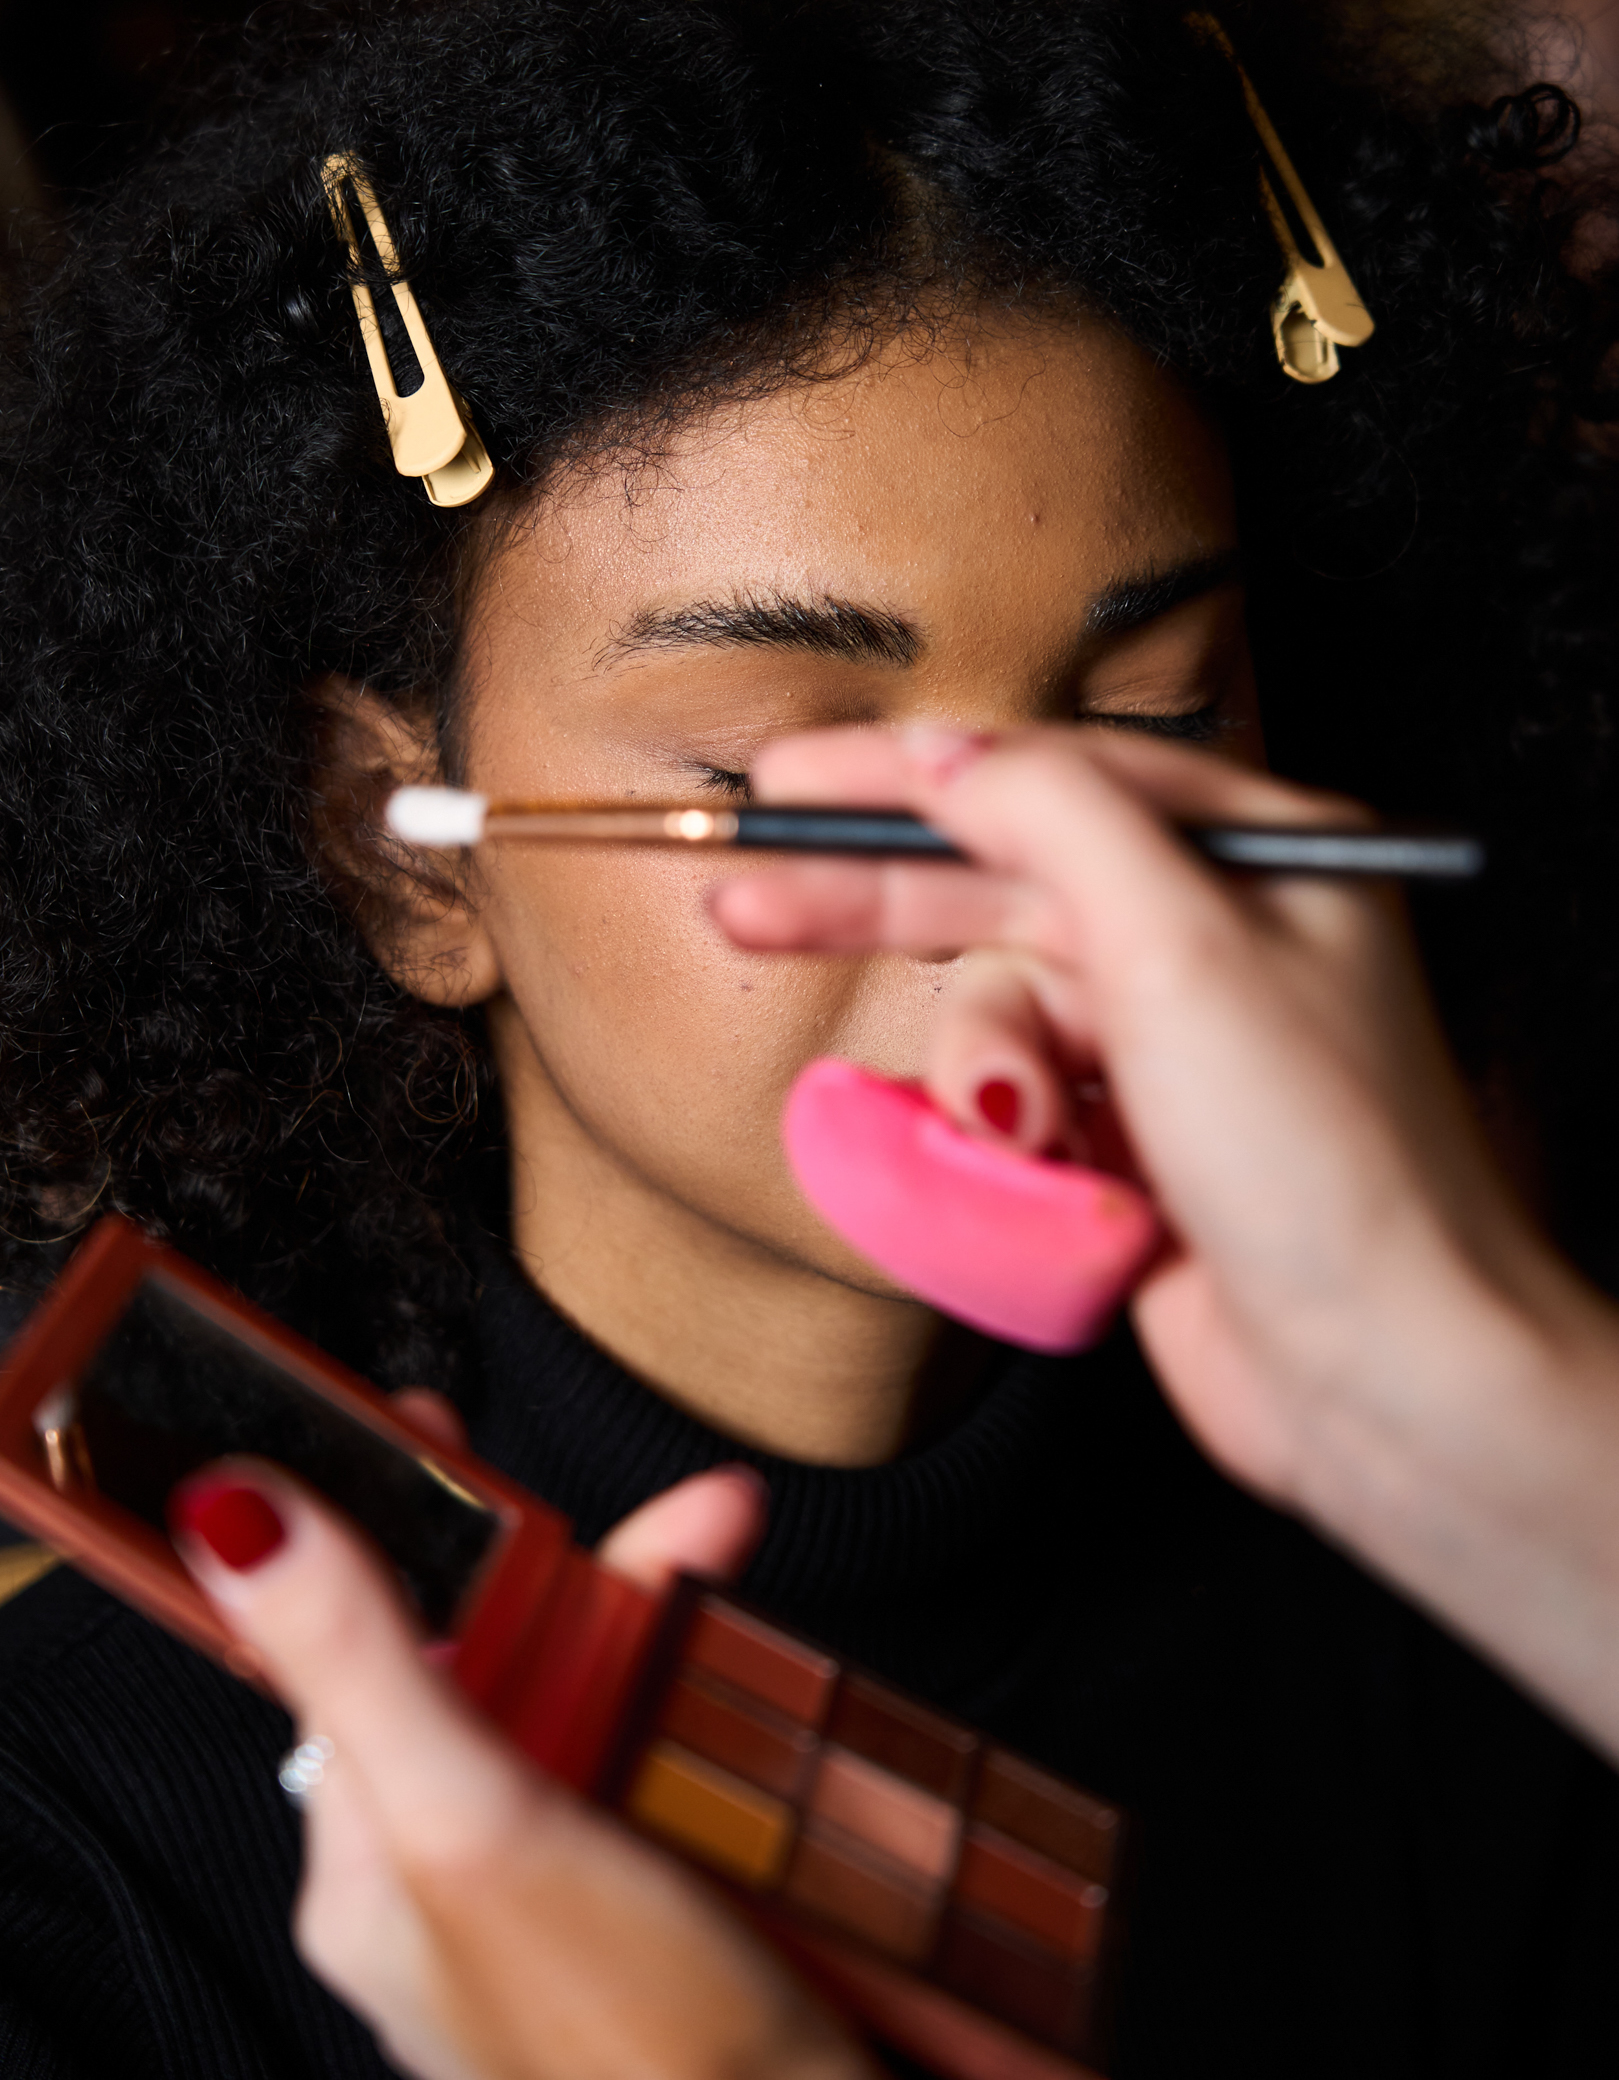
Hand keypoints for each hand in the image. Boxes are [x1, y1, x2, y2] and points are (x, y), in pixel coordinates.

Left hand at [176, 1457, 872, 2079]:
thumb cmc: (635, 2047)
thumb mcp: (478, 1822)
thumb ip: (361, 1660)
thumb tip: (230, 1511)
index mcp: (370, 1871)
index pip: (346, 1653)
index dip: (380, 1530)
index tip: (425, 1422)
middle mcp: (452, 1890)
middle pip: (490, 1668)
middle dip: (576, 1564)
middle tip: (662, 1503)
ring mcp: (563, 1908)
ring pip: (589, 1705)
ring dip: (660, 1612)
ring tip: (725, 1541)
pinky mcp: (667, 1923)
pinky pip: (666, 1768)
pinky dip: (711, 1699)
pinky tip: (758, 1674)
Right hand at [708, 723, 1618, 1757]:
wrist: (1382, 1378)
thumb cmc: (1324, 1157)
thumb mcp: (1182, 945)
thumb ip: (1054, 819)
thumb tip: (942, 752)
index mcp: (1256, 856)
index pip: (1049, 776)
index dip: (907, 773)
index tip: (788, 782)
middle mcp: (1214, 938)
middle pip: (1000, 886)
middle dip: (877, 902)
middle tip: (747, 903)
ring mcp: (1171, 1048)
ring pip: (996, 1013)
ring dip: (986, 1072)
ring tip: (1022, 1133)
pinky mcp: (1132, 1146)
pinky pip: (1009, 1108)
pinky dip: (1002, 1142)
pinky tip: (1030, 1175)